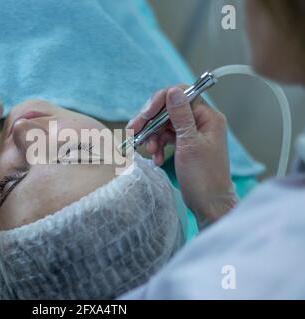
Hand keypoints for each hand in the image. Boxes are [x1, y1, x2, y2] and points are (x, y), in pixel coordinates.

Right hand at [127, 87, 237, 227]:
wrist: (209, 203)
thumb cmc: (203, 177)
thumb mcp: (189, 144)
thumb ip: (180, 116)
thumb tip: (173, 92)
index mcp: (208, 117)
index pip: (181, 95)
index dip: (160, 101)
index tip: (145, 115)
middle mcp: (201, 121)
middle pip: (169, 110)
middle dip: (150, 121)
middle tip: (133, 130)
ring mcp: (192, 132)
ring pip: (165, 124)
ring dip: (152, 136)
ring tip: (148, 150)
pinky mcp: (185, 144)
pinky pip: (166, 137)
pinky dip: (158, 145)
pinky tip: (156, 158)